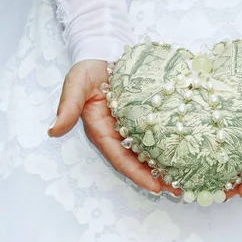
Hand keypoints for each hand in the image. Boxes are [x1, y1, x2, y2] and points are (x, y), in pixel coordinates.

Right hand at [48, 60, 179, 195]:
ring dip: (167, 165)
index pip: (120, 158)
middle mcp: (118, 132)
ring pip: (151, 150)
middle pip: (139, 160)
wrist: (103, 50)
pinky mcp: (146, 114)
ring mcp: (133, 124)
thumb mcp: (75, 84)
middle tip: (179, 191)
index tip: (155, 187)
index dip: (137, 174)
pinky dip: (171, 143)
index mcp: (101, 130)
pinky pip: (159, 132)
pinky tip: (186, 151)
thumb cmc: (87, 68)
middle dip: (157, 177)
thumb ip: (67, 107)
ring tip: (187, 179)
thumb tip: (53, 131)